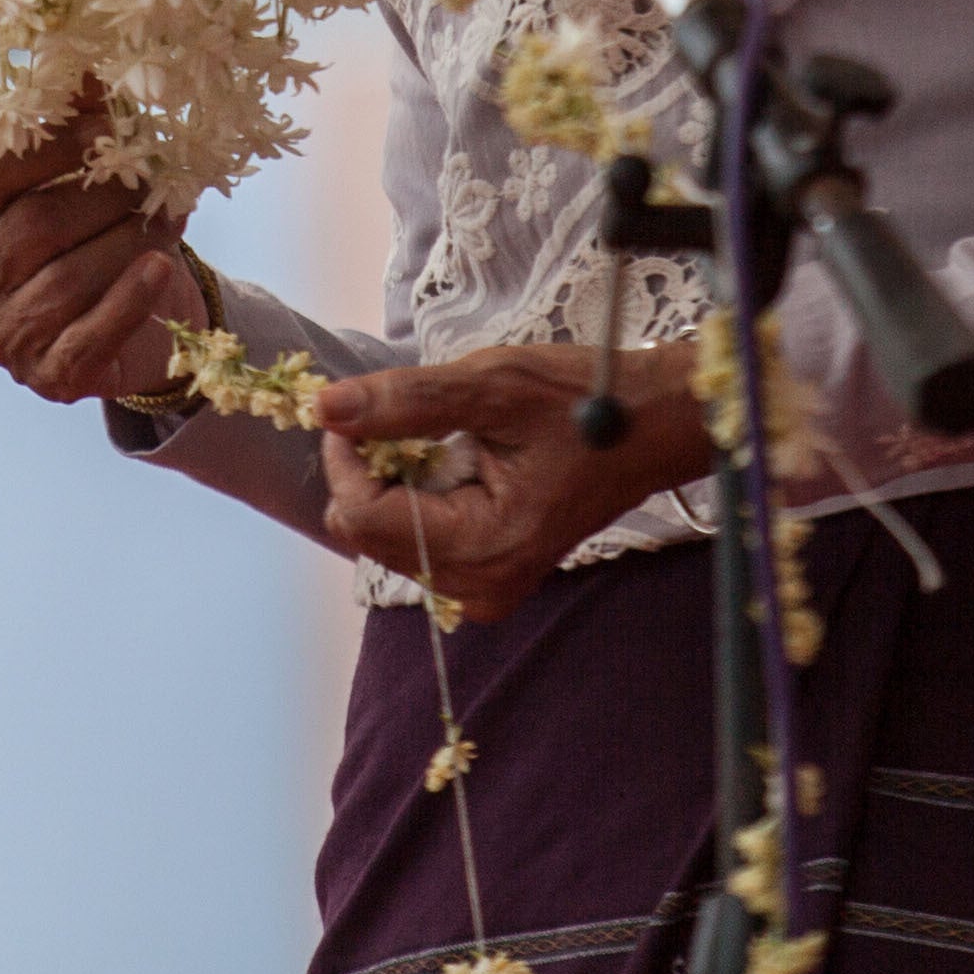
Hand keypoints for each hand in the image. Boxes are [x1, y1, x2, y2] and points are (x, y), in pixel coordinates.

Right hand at [0, 98, 200, 405]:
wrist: (130, 324)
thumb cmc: (88, 236)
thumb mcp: (69, 182)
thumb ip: (68, 134)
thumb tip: (88, 70)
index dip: (50, 144)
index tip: (105, 121)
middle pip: (37, 225)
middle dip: (103, 192)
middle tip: (152, 169)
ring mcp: (0, 336)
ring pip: (68, 278)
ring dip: (127, 239)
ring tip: (167, 215)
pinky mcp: (46, 376)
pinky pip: (91, 334)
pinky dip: (130, 299)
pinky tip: (159, 269)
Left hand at [319, 340, 717, 620]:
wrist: (649, 428)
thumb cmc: (582, 401)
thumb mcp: (491, 385)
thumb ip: (404, 401)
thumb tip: (323, 408)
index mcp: (485, 546)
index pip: (365, 518)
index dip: (345, 459)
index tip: (355, 410)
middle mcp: (479, 587)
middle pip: (369, 535)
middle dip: (370, 473)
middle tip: (406, 419)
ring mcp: (484, 589)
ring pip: (386, 540)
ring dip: (393, 484)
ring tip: (442, 440)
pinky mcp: (488, 577)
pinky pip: (416, 542)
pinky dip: (415, 498)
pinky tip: (452, 463)